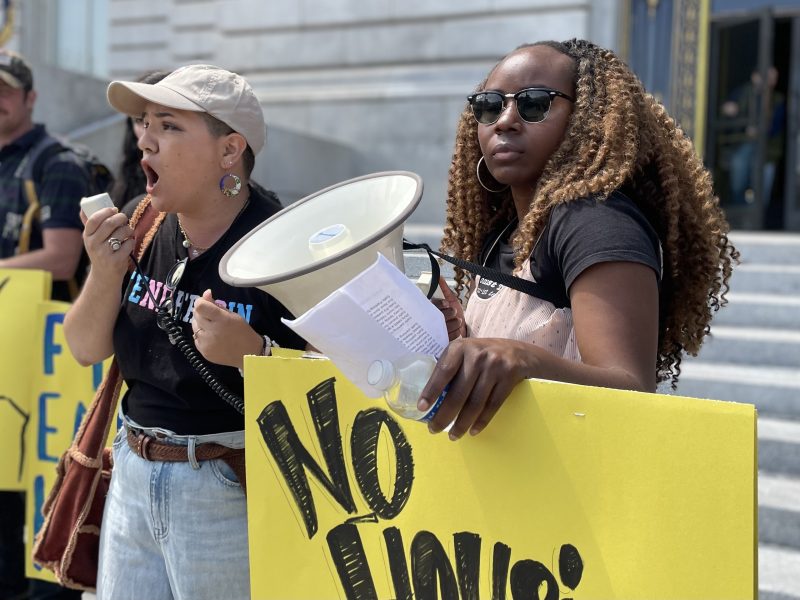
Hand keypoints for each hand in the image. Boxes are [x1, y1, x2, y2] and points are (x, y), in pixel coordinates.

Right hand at [82, 207, 133, 278]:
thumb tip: (84, 200)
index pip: (94, 219)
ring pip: (121, 232)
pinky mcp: (116, 261)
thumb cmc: (100, 251)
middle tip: (124, 218)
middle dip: (121, 217)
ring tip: (127, 231)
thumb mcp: (91, 237)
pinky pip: (128, 244)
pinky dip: (131, 241)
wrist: (104, 275)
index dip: (106, 211)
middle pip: (110, 223)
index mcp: (87, 236)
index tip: (114, 209)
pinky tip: (128, 244)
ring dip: (128, 229)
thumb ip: (89, 220)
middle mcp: (93, 244)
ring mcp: (104, 253)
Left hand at [191, 289, 261, 368]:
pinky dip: (201, 335)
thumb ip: (216, 304)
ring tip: (211, 326)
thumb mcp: (232, 315)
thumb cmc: (242, 331)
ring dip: (200, 323)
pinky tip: (211, 336)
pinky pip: (196, 338)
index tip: (205, 302)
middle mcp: (212, 331)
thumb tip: (205, 293)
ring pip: (194, 327)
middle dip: (201, 312)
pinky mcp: (204, 352)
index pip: (200, 307)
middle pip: (196, 315)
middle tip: (210, 315)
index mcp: (222, 320)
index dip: (200, 302)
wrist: (248, 353)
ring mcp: (207, 343)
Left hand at [419, 337, 538, 439]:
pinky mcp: (509, 377)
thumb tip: (430, 396)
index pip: (443, 371)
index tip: (422, 408)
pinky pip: (493, 405)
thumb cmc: (484, 355)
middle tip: (434, 429)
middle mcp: (477, 355)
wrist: (520, 352)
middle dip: (444, 415)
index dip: (432, 391)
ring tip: (453, 435)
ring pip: (475, 403)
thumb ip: (451, 367)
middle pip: (459, 392)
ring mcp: (495, 366)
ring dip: (462, 423)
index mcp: (460, 348)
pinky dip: (481, 421)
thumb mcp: (466, 352)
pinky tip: (472, 431)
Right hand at [431, 277, 465, 339]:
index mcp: (431, 309)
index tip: (447, 303)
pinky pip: (447, 336)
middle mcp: (431, 320)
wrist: (463, 327)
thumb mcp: (450, 299)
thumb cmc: (454, 311)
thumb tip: (439, 277)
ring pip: (443, 327)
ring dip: (453, 323)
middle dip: (448, 313)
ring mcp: (436, 331)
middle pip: (437, 316)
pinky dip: (454, 332)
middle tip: (454, 312)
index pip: (432, 305)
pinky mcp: (441, 340)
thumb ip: (444, 289)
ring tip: (457, 320)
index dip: (440, 304)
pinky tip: (458, 329)